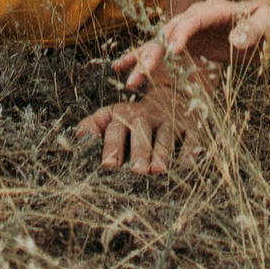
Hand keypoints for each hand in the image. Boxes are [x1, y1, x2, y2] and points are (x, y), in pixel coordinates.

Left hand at [76, 80, 196, 174]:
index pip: (115, 129)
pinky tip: (186, 166)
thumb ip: (90, 127)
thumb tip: (78, 140)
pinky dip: (189, 152)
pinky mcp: (189, 126)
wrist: (169, 96)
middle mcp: (146, 115)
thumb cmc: (131, 119)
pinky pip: (191, 138)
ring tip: (158, 171)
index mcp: (122, 114)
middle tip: (137, 172)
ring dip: (162, 153)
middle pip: (141, 131)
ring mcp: (169, 120)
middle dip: (139, 151)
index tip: (108, 165)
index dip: (111, 146)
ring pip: (166, 135)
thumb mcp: (109, 118)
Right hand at [116, 0, 269, 93]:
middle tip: (141, 72)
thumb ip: (255, 30)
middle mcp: (196, 16)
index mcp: (216, 9)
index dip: (182, 32)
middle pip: (170, 30)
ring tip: (128, 79)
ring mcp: (188, 30)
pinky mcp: (186, 44)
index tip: (173, 50)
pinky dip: (142, 58)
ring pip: (160, 41)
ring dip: (143, 59)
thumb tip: (236, 41)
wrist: (265, 24)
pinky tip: (122, 68)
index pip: (194, 17)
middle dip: (155, 50)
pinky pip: (161, 50)